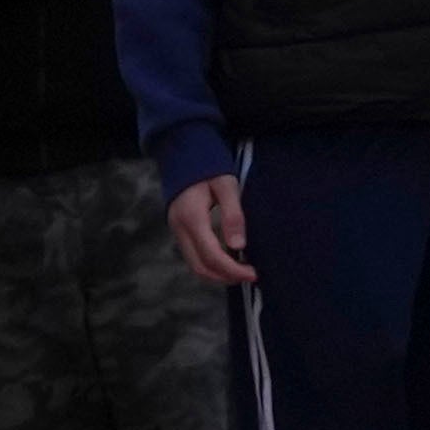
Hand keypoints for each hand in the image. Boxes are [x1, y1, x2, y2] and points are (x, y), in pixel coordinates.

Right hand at [169, 173, 253, 288]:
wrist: (183, 152)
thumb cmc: (208, 165)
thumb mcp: (226, 185)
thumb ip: (233, 215)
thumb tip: (239, 247)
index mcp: (192, 218)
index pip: (212, 256)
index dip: (233, 270)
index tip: (253, 273)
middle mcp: (180, 229)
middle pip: (200, 267)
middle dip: (225, 277)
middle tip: (249, 276)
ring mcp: (177, 231)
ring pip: (195, 266)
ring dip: (217, 274)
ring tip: (240, 271)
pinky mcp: (179, 231)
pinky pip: (193, 257)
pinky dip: (210, 265)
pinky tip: (228, 260)